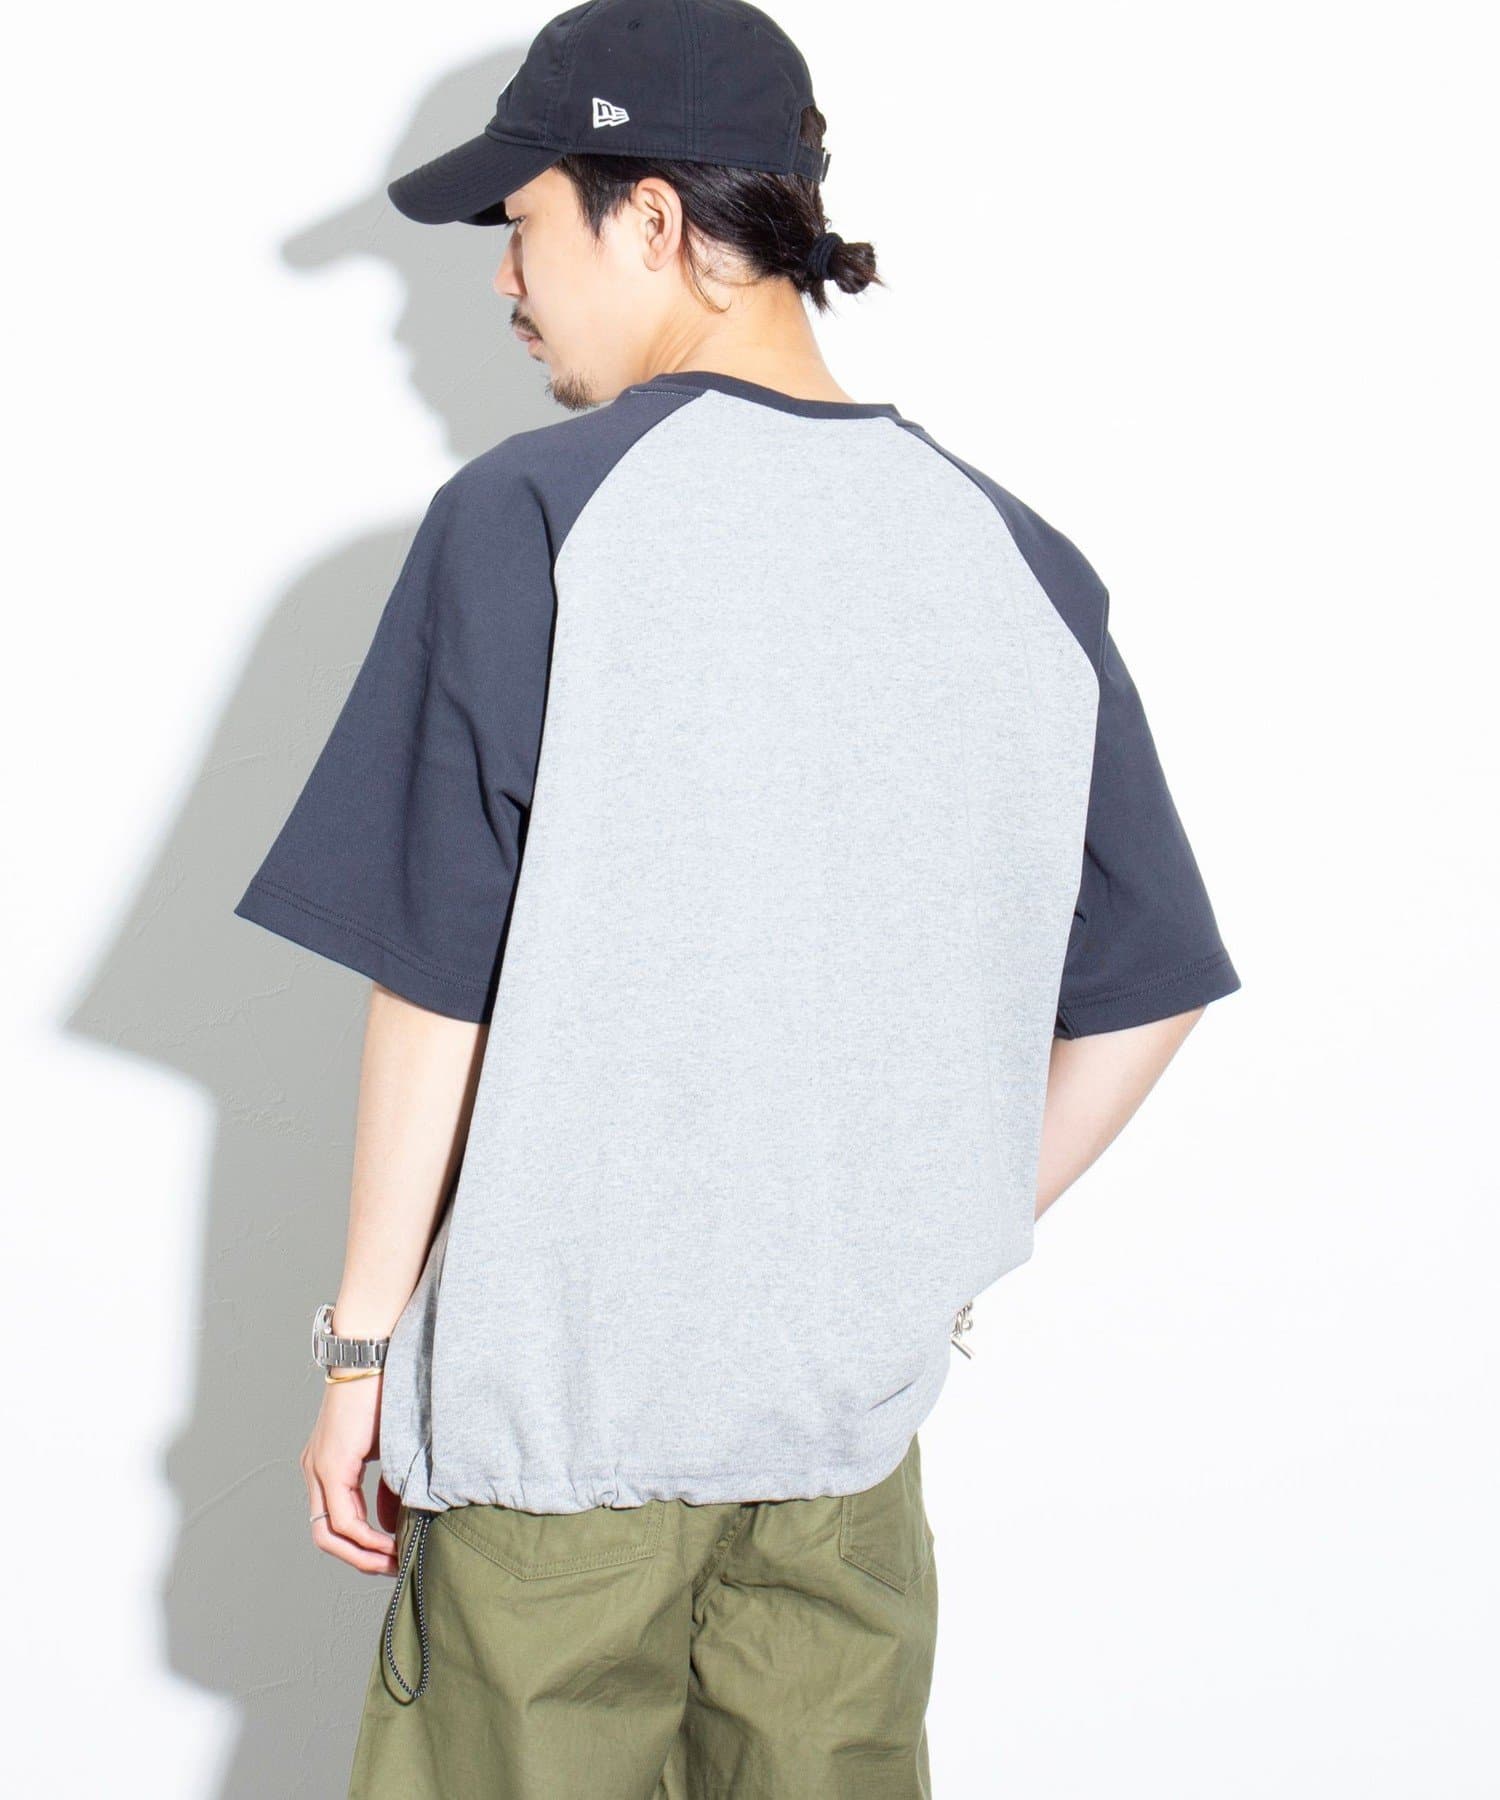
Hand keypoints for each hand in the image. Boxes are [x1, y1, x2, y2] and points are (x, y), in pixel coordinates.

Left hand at [301, 1375, 399, 1572]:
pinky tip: (389, 1540)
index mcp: (325, 1465)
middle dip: (358, 1559)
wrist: (371, 1352)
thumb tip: (394, 1525)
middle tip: (389, 1567)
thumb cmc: (385, 1391)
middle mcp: (313, 1470)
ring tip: (392, 1560)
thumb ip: (388, 1487)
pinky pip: (343, 1517)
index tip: (391, 1555)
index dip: (360, 1548)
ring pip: (329, 1533)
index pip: (334, 1522)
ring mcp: (317, 1468)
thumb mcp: (389, 1449)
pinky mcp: (330, 1463)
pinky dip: (366, 1536)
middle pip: (324, 1537)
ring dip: (361, 1554)